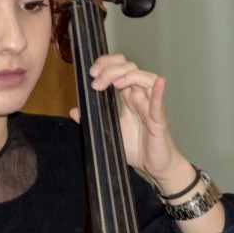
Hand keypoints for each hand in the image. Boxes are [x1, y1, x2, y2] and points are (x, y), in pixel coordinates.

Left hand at [69, 53, 193, 192]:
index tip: (92, 72)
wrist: (155, 168)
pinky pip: (159, 103)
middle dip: (112, 69)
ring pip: (146, 79)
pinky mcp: (158, 120)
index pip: (120, 69)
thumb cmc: (138, 149)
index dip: (107, 64)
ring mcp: (150, 107)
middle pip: (131, 69)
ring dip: (129, 76)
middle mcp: (140, 98)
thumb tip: (74, 111)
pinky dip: (159, 91)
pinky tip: (159, 83)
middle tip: (95, 79)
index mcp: (129, 98)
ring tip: (114, 83)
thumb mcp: (110, 132)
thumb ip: (92, 121)